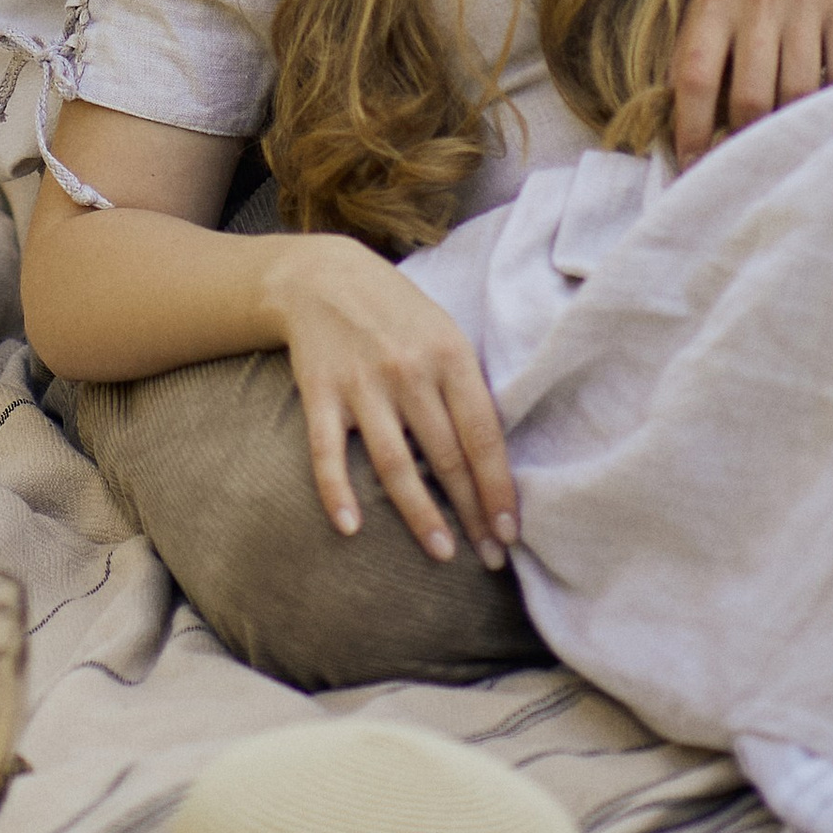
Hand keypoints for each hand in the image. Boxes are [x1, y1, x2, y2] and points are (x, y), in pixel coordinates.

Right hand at [261, 232, 517, 571]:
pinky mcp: (320, 393)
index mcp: (449, 354)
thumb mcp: (444, 332)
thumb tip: (496, 458)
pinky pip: (328, 452)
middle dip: (471, 513)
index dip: (498, 487)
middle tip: (490, 557)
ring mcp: (362, 384)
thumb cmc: (397, 312)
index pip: (483, 435)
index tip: (511, 531)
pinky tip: (350, 527)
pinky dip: (336, 491)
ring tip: (442, 552)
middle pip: (446, 457)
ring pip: (396, 464)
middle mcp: (409, 371)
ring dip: (420, 514)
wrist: (323, 275)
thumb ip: (466, 387)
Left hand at [671, 0, 832, 166]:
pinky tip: (818, 109)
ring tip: (779, 142)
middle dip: (743, 140)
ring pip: (795, 92)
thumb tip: (687, 108)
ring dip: (785, 126)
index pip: (696, 76)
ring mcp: (807, 2)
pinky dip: (828, 100)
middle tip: (742, 161)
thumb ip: (702, 37)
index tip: (692, 163)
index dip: (691, 129)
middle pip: (749, 97)